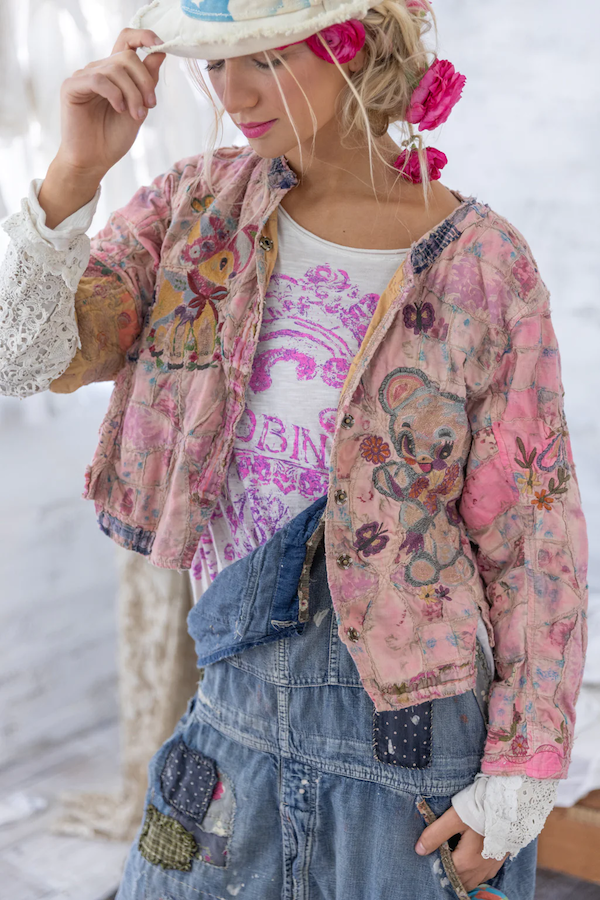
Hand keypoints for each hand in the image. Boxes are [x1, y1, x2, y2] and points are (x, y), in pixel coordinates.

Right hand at [56, 28, 166, 179]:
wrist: (93, 161)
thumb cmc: (113, 138)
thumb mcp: (139, 108)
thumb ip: (147, 82)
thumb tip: (160, 53)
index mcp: (114, 73)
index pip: (126, 41)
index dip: (143, 37)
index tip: (161, 45)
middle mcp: (98, 70)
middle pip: (127, 57)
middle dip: (144, 81)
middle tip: (150, 106)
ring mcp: (84, 77)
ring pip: (115, 69)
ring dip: (132, 93)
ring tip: (136, 115)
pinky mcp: (71, 87)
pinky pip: (98, 79)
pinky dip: (114, 94)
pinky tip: (119, 109)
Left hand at [415, 805, 507, 891]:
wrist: (512, 801)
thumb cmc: (482, 807)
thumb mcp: (454, 817)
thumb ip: (436, 834)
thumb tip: (419, 850)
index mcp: (467, 861)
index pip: (446, 872)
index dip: (436, 866)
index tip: (428, 857)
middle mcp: (481, 868)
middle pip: (459, 879)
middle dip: (448, 873)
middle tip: (437, 861)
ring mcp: (492, 865)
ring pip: (472, 880)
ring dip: (461, 876)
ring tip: (451, 864)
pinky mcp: (500, 859)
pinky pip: (484, 875)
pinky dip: (473, 873)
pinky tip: (468, 863)